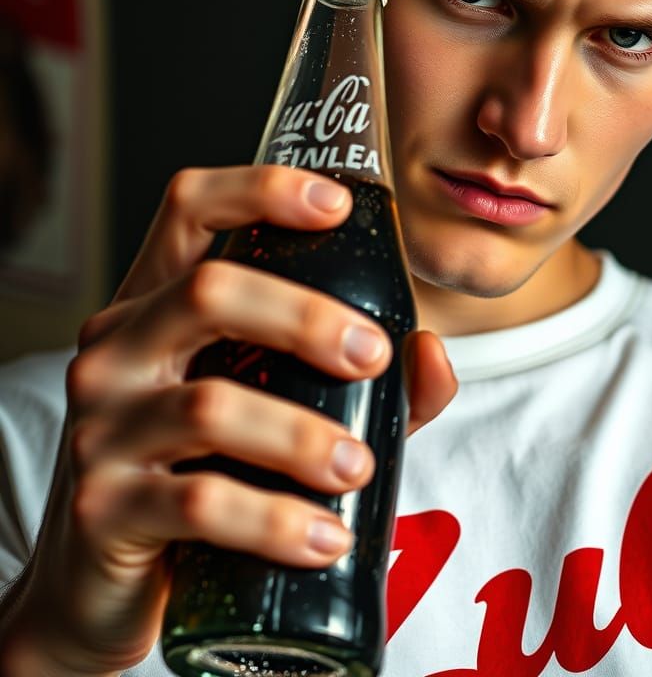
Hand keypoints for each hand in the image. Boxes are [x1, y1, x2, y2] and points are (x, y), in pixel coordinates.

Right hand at [0, 165, 456, 676]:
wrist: (115, 584)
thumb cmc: (214, 470)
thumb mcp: (283, 406)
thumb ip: (366, 379)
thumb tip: (430, 353)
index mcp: (159, 303)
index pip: (190, 207)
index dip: (262, 189)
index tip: (338, 205)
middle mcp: (118, 348)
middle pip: (209, 290)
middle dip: (306, 317)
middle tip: (374, 357)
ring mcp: (99, 426)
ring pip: (209, 406)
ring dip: (302, 437)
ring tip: (358, 468)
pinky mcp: (102, 508)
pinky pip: (199, 504)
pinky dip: (277, 521)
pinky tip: (327, 538)